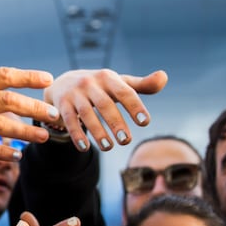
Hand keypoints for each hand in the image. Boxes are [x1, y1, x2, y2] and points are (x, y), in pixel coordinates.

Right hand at [44, 68, 168, 150]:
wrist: (63, 83)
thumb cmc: (99, 87)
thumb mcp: (118, 83)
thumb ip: (141, 85)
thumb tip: (164, 77)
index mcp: (108, 77)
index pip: (124, 92)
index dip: (135, 107)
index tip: (145, 123)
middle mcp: (90, 83)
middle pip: (105, 104)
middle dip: (116, 123)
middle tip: (126, 141)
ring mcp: (74, 94)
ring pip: (86, 114)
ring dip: (97, 132)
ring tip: (108, 147)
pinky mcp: (61, 105)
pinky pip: (70, 121)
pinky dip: (77, 135)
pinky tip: (85, 148)